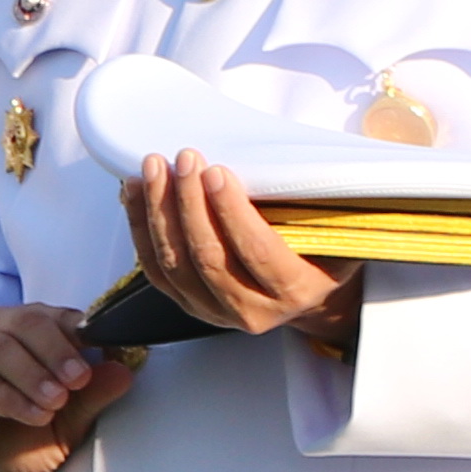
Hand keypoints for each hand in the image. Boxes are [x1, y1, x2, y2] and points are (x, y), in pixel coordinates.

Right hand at [0, 300, 132, 471]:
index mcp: (25, 330)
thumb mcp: (65, 422)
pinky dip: (12, 399)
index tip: (106, 356)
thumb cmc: (11, 431)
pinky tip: (34, 415)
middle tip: (78, 379)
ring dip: (34, 373)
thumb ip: (91, 397)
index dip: (83, 332)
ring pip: (0, 347)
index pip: (57, 315)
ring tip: (56, 401)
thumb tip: (124, 372)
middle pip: (28, 321)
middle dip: (59, 350)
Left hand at [123, 151, 360, 352]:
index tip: (216, 172)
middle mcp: (254, 311)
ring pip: (175, 263)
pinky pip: (154, 268)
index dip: (232, 212)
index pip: (257, 251)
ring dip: (159, 211)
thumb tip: (293, 160)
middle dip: (190, 203)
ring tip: (154, 169)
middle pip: (209, 257)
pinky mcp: (187, 304)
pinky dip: (140, 227)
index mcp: (297, 291)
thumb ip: (313, 203)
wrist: (305, 289)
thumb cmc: (322, 248)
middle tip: (185, 160)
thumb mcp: (335, 227)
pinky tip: (135, 192)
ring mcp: (215, 311)